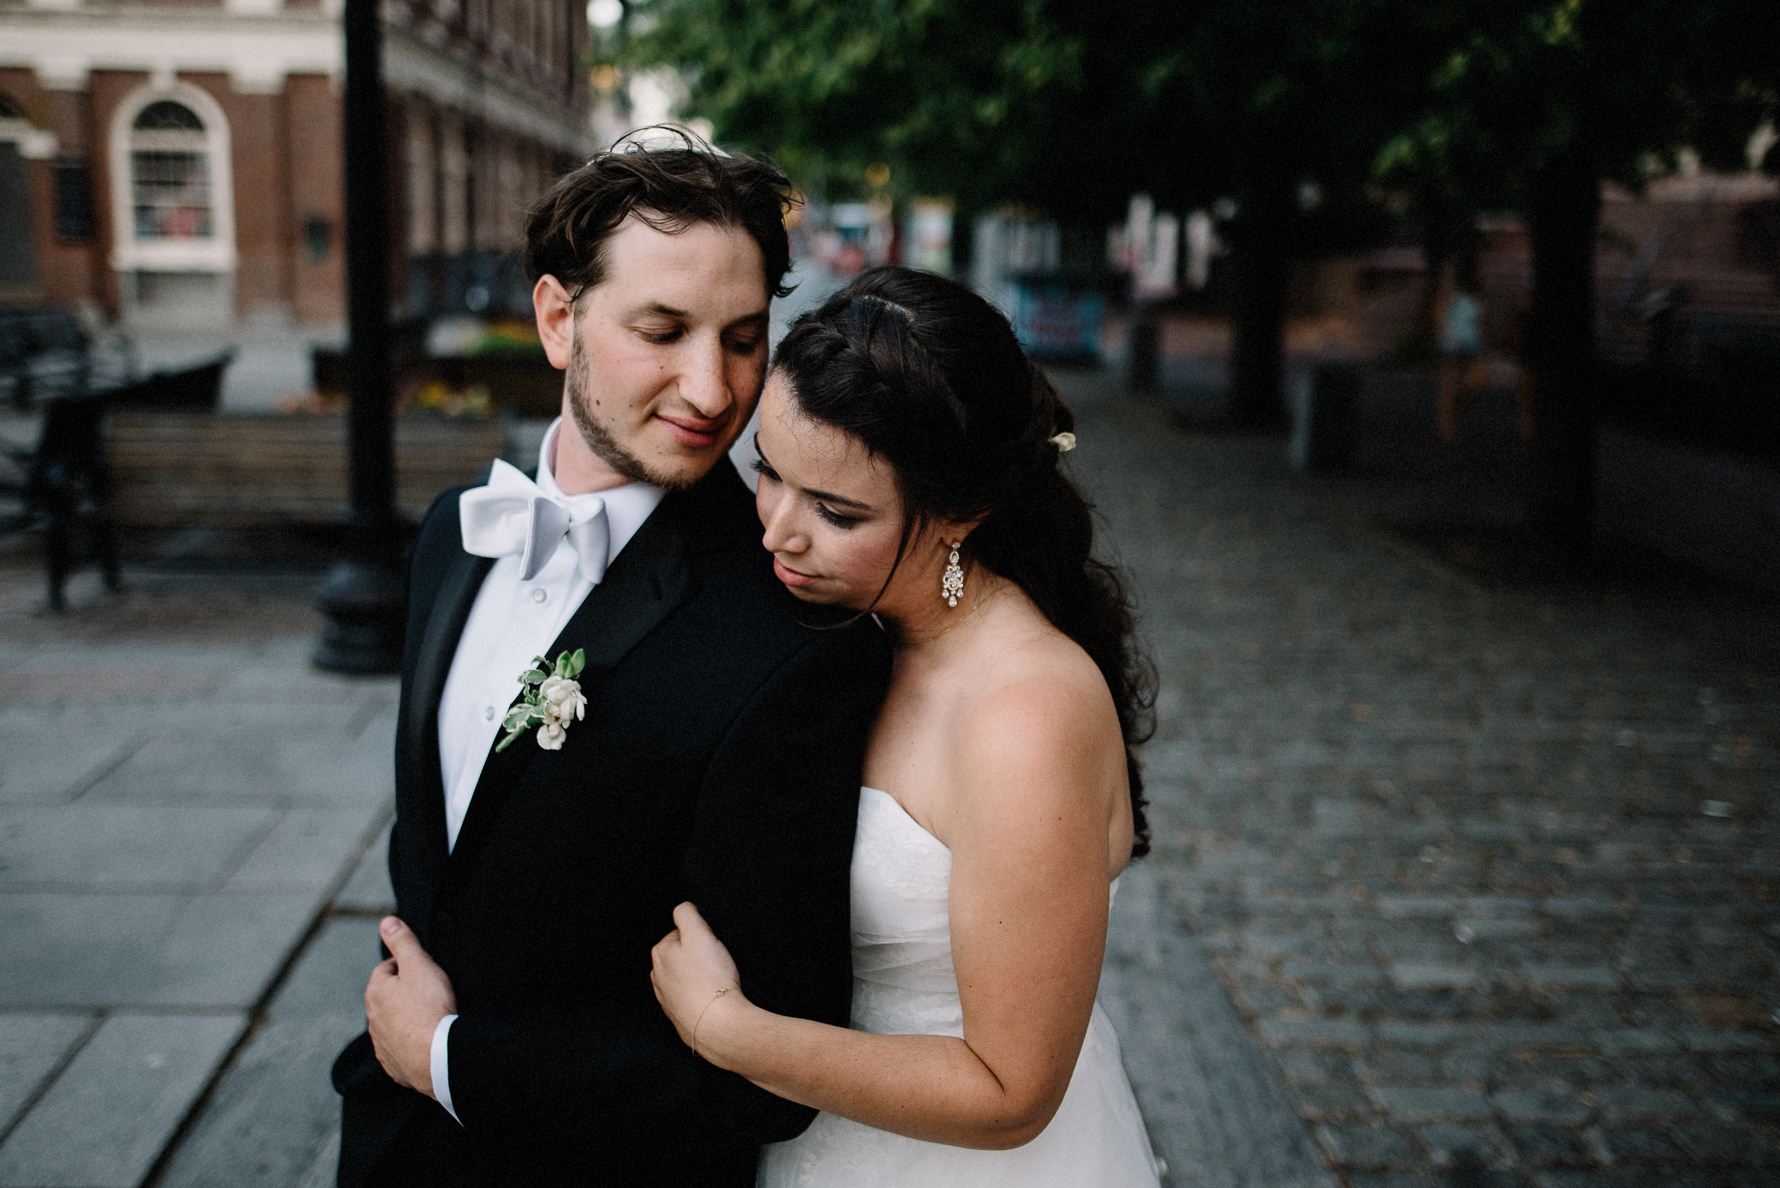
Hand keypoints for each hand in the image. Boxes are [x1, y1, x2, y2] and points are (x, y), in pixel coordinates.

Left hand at [364, 916, 456, 1098]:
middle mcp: (372, 1019)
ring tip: (431, 1017)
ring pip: (392, 1024)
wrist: (436, 1057)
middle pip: (388, 998)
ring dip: (406, 1019)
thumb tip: (386, 922)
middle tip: (430, 991)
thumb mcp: (419, 965)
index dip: (406, 966)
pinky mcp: (393, 1065)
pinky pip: (399, 1048)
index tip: (424, 969)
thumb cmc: (429, 1008)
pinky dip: (410, 1042)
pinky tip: (427, 1040)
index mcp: (375, 992)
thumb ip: (403, 942)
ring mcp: (381, 1044)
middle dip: (404, 993)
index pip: (386, 969)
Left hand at [650, 902, 745, 1057]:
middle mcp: (657, 976)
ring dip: (699, 976)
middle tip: (716, 962)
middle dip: (698, 955)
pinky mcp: (678, 1016)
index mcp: (660, 953)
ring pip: (685, 976)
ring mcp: (666, 998)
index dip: (700, 935)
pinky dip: (701, 995)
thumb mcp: (700, 933)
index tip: (711, 945)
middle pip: (681, 954)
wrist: (718, 1025)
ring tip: (717, 981)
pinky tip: (713, 998)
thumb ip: (687, 914)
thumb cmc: (710, 977)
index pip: (681, 932)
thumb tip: (683, 908)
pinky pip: (690, 998)